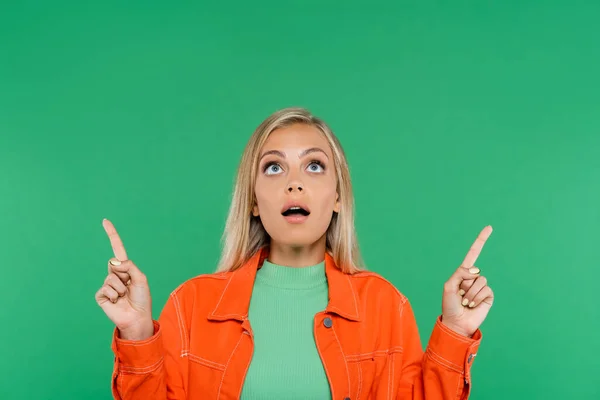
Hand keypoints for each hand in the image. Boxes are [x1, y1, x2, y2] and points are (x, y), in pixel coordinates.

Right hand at [95, 219, 153, 340]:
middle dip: (125, 274)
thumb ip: (129, 266)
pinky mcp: (101, 295)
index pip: (117, 249)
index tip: (105, 221)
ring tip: (124, 296)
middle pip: (114, 263)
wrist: (137, 318)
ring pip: (111, 277)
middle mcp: (115, 274)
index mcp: (126, 269)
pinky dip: (113, 295)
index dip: (112, 235)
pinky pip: (106, 288)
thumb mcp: (141, 279)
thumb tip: (113, 261)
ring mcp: (107, 284)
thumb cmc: (141, 299)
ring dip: (121, 288)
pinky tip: (116, 302)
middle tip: (129, 287)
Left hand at [441, 226, 493, 336]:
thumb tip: (476, 271)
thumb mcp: (449, 285)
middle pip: (474, 270)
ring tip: (465, 302)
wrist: (457, 323)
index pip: (473, 253)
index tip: (489, 227)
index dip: (481, 240)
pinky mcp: (488, 296)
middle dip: (464, 283)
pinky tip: (472, 305)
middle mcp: (474, 277)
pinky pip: (485, 290)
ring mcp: (482, 286)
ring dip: (470, 293)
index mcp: (463, 273)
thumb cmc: (450, 305)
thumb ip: (460, 273)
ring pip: (480, 280)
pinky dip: (476, 297)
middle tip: (460, 295)